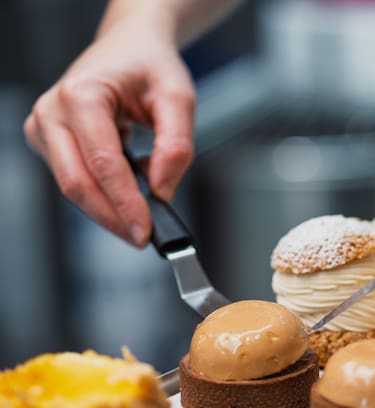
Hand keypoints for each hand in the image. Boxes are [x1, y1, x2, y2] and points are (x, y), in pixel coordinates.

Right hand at [24, 18, 194, 245]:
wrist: (130, 49)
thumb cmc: (150, 67)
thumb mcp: (178, 97)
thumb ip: (175, 145)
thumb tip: (162, 189)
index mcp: (81, 95)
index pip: (102, 164)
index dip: (124, 203)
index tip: (145, 231)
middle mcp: (52, 112)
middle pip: (77, 183)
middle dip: (112, 217)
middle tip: (143, 238)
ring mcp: (44, 128)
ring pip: (73, 187)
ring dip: (108, 210)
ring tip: (143, 215)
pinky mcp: (49, 143)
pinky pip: (76, 181)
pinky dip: (104, 195)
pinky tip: (129, 194)